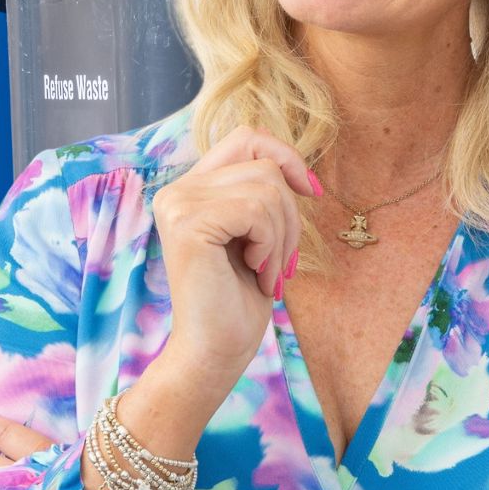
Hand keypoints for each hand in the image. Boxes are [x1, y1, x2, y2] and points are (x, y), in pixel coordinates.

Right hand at [150, 124, 319, 384]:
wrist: (214, 351)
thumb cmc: (238, 300)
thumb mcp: (256, 236)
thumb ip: (260, 195)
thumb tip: (298, 168)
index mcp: (190, 189)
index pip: (247, 138)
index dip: (286, 156)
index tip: (311, 191)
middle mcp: (176, 191)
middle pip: (264, 166)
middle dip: (290, 216)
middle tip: (282, 262)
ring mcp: (178, 204)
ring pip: (266, 188)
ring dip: (282, 237)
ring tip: (267, 272)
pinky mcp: (188, 224)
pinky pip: (257, 211)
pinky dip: (270, 246)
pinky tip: (257, 273)